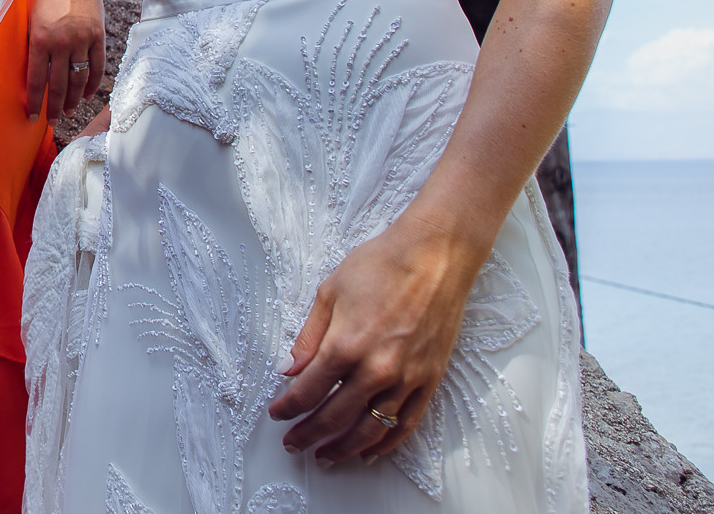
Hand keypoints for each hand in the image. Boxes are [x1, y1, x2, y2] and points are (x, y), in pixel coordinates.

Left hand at [25, 0, 104, 119]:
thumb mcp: (31, 21)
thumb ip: (33, 47)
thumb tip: (31, 77)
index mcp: (40, 39)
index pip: (37, 80)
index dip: (35, 102)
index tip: (32, 117)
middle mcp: (62, 42)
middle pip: (59, 85)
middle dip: (54, 106)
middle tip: (52, 121)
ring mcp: (82, 39)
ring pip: (78, 79)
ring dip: (73, 99)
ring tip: (68, 111)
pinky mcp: (98, 35)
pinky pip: (97, 67)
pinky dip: (92, 84)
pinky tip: (86, 95)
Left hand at [268, 214, 486, 463]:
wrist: (435, 256)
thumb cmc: (381, 265)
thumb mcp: (329, 292)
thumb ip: (309, 337)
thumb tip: (290, 370)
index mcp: (346, 344)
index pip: (308, 391)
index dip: (288, 408)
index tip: (277, 415)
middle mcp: (377, 368)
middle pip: (335, 417)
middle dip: (309, 434)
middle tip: (294, 444)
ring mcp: (407, 378)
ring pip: (371, 429)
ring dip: (345, 448)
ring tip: (326, 457)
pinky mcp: (430, 380)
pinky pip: (407, 424)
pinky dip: (387, 444)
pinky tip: (370, 453)